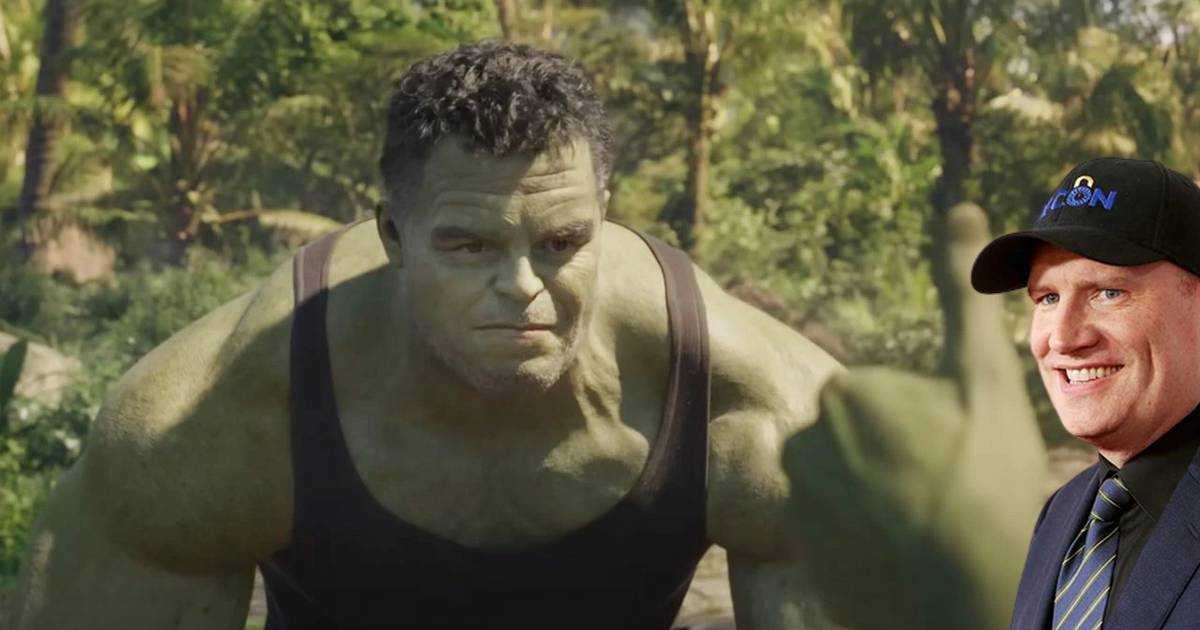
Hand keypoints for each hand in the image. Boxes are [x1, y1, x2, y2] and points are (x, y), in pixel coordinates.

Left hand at [783, 203, 1046, 628]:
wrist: (965, 598)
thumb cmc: (985, 485)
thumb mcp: (985, 385)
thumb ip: (962, 299)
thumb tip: (957, 206)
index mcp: (847, 392)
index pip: (889, 401)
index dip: (930, 428)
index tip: (952, 457)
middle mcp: (805, 438)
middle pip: (863, 438)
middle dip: (896, 457)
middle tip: (940, 492)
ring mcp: (798, 496)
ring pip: (848, 480)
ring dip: (876, 495)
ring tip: (921, 524)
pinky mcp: (799, 546)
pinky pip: (835, 524)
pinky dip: (859, 533)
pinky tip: (895, 551)